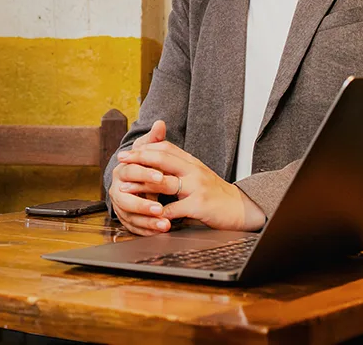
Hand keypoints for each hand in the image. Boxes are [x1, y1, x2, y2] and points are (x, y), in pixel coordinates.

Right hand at [109, 121, 173, 234]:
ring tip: (165, 224)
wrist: (134, 181)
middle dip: (143, 203)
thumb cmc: (144, 164)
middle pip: (126, 198)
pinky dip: (148, 231)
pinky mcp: (126, 219)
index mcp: (121, 171)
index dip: (145, 174)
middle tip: (160, 207)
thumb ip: (154, 139)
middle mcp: (117, 189)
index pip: (130, 172)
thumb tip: (160, 123)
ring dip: (147, 221)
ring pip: (130, 216)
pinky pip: (135, 228)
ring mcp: (120, 206)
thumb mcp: (147, 151)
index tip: (161, 177)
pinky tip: (161, 231)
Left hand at [115, 142, 264, 233]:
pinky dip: (160, 212)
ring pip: (165, 181)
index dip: (143, 149)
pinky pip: (175, 208)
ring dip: (142, 185)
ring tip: (125, 187)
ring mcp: (197, 186)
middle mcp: (194, 170)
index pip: (164, 148)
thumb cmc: (214, 193)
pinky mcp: (200, 205)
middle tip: (121, 163)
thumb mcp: (197, 173)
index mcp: (191, 161)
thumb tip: (156, 155)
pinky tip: (148, 214)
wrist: (241, 208)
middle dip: (138, 159)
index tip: (126, 153)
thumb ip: (178, 165)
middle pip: (162, 158)